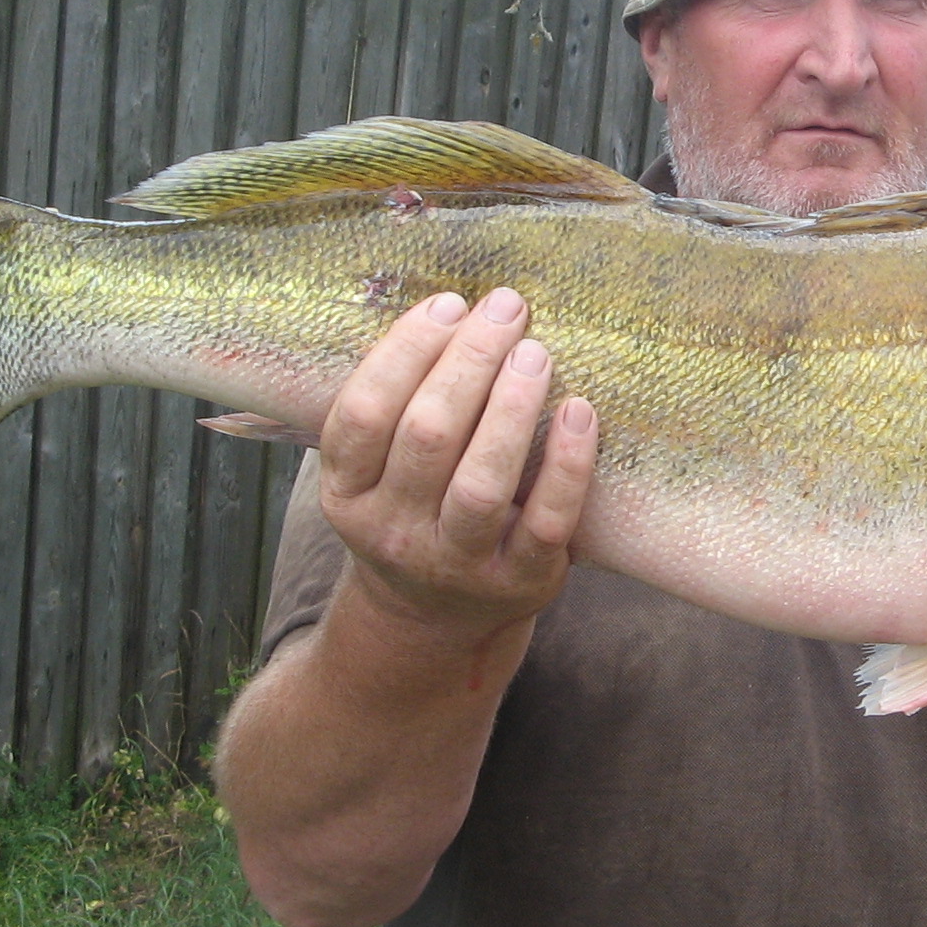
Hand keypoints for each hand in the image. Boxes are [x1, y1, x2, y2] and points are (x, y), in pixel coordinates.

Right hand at [315, 287, 598, 639]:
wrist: (433, 621)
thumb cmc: (412, 511)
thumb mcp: (374, 473)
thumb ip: (395, 404)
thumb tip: (449, 306)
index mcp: (347, 494)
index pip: (364, 415)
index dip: (404, 352)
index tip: (448, 305)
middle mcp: (394, 532)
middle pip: (427, 436)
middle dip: (469, 361)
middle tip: (507, 309)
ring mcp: (457, 563)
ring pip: (483, 483)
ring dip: (512, 408)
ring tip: (536, 352)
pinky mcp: (519, 580)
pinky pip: (548, 520)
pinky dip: (567, 464)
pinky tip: (579, 410)